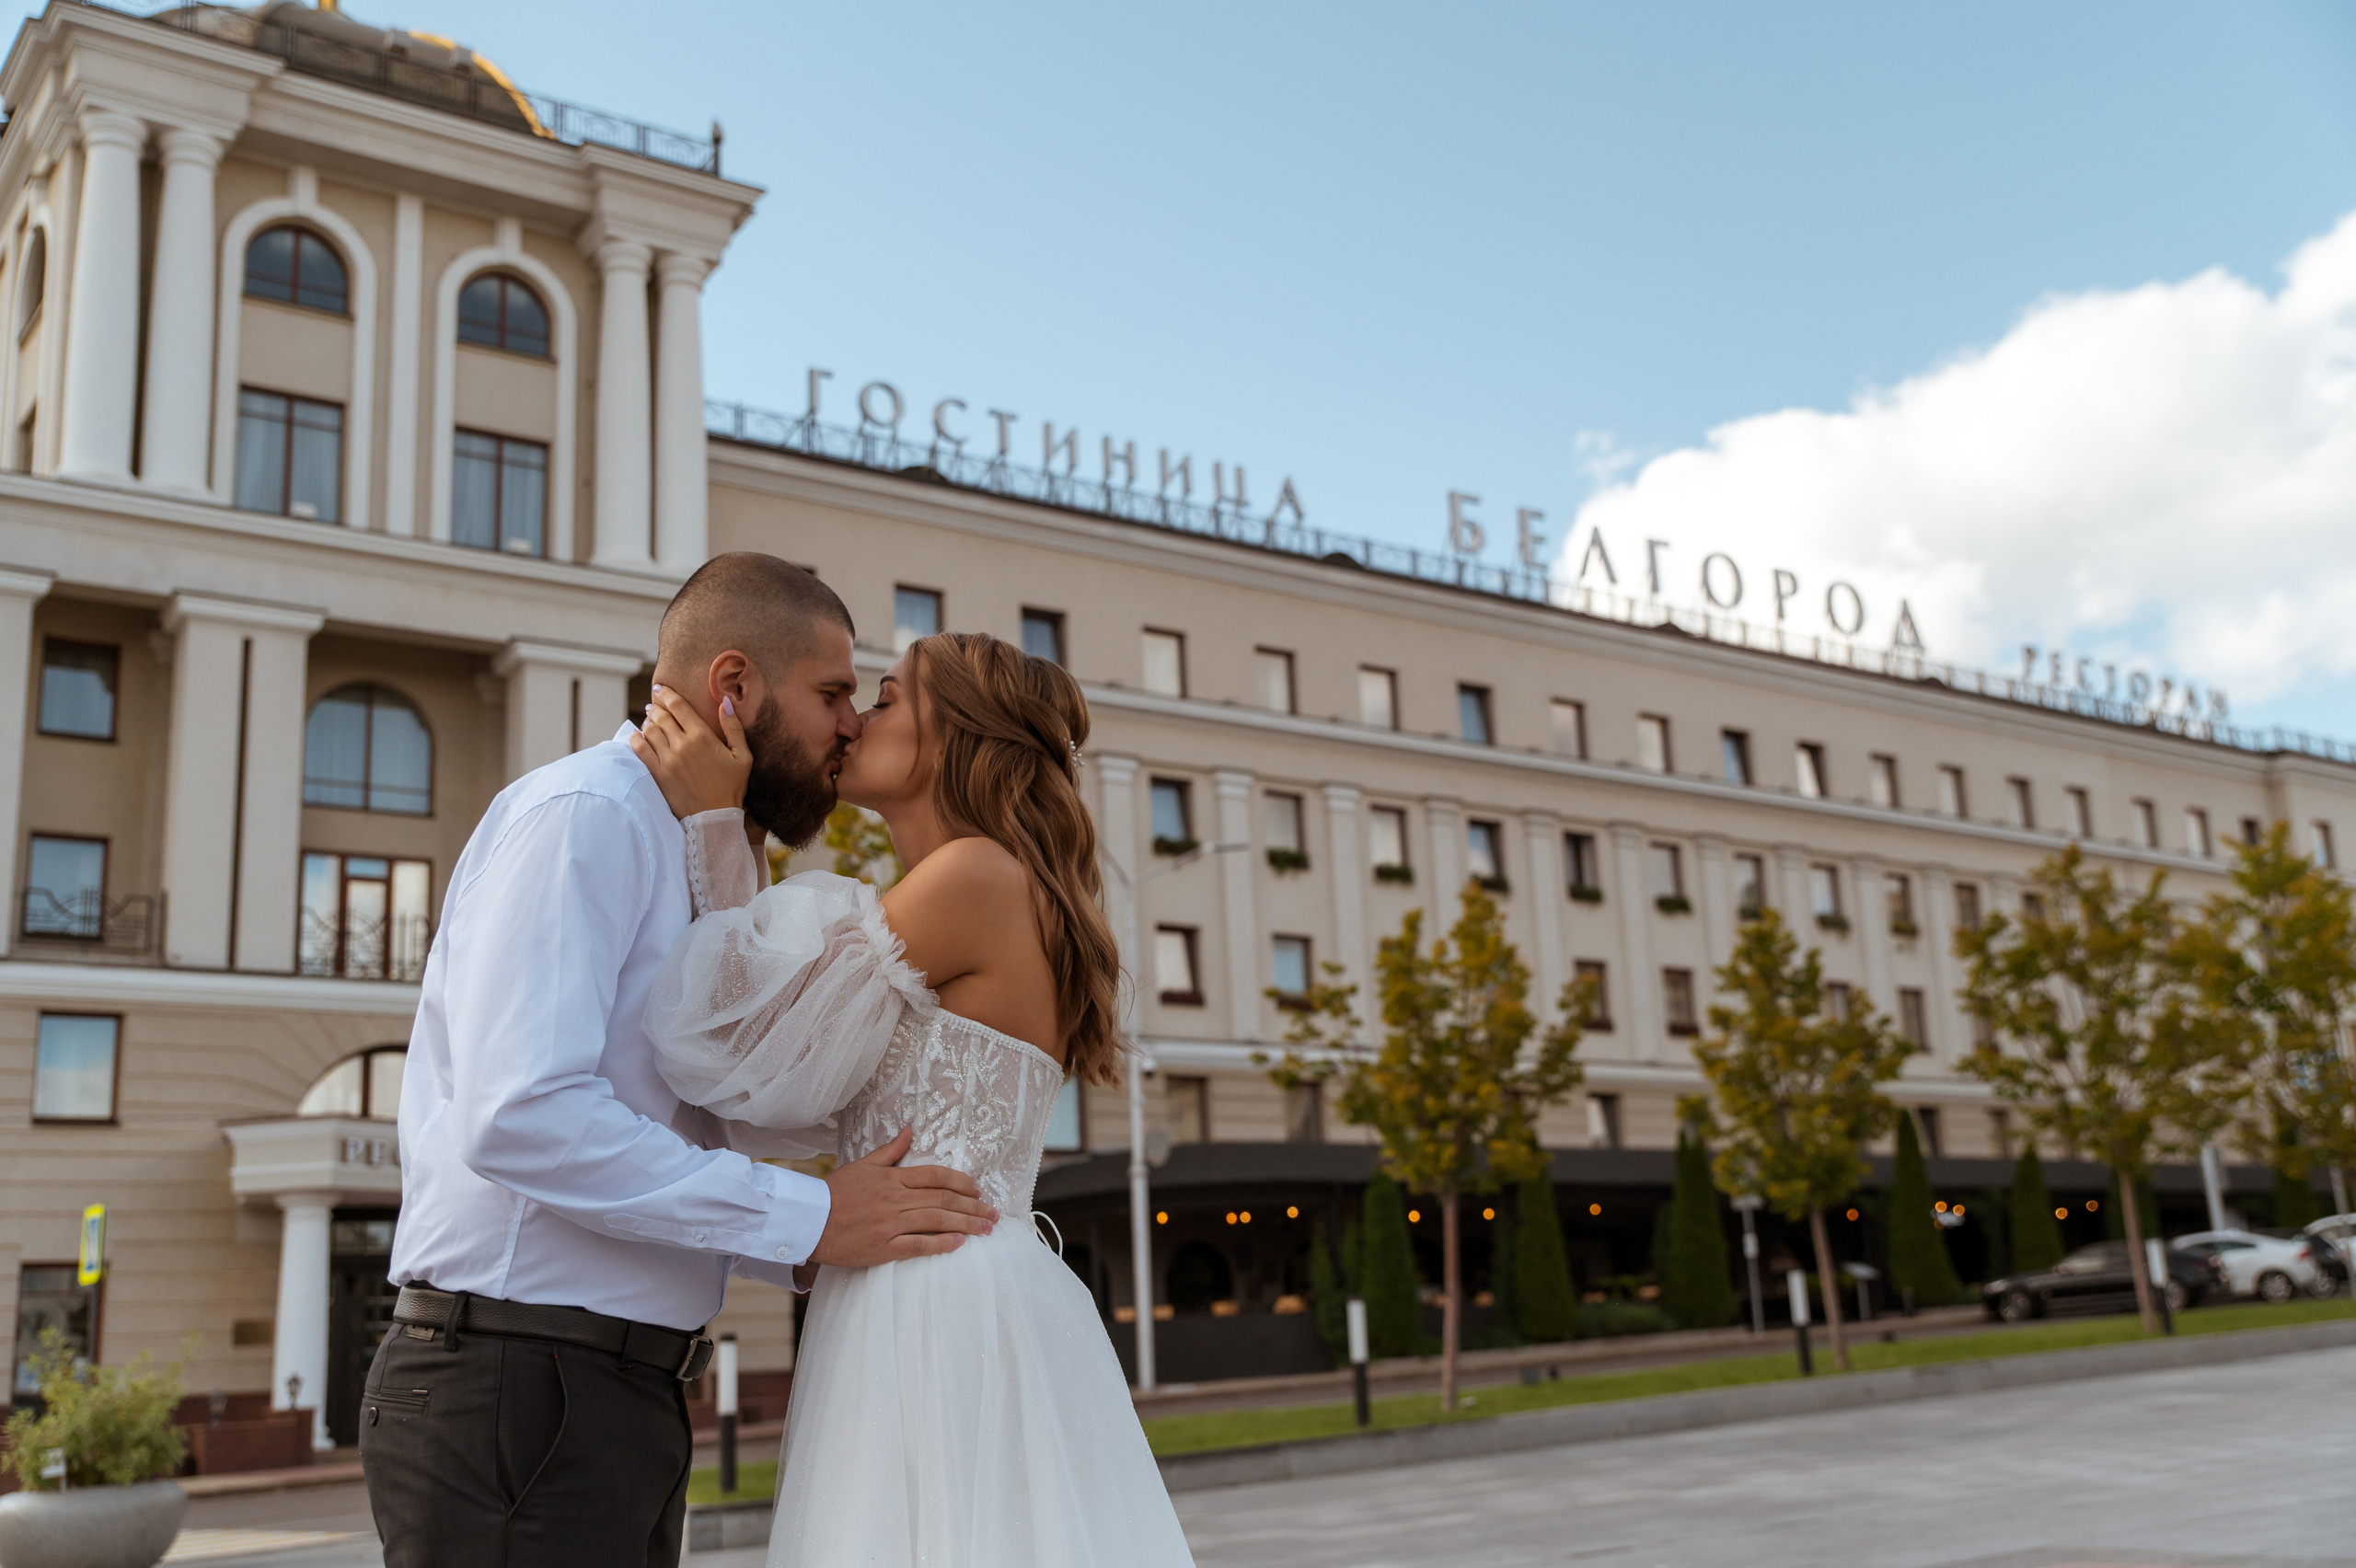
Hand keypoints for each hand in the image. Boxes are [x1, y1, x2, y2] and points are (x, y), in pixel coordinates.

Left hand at [629, 685, 749, 818]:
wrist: (714, 817)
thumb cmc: (732, 787)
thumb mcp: (743, 756)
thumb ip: (734, 727)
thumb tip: (726, 701)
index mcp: (703, 737)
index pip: (679, 706)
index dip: (667, 694)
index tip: (661, 688)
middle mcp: (682, 745)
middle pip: (661, 716)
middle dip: (656, 707)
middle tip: (654, 706)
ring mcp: (667, 760)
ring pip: (649, 730)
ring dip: (647, 721)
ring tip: (649, 720)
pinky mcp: (657, 774)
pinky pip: (640, 750)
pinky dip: (636, 739)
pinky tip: (637, 736)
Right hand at [810, 1128, 997, 1266]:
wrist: (807, 1220)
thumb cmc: (834, 1192)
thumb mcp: (863, 1165)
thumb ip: (890, 1150)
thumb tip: (909, 1131)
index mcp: (892, 1178)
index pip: (936, 1176)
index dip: (962, 1183)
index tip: (979, 1191)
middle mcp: (895, 1199)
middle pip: (943, 1199)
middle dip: (973, 1207)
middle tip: (994, 1214)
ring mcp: (890, 1224)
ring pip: (936, 1221)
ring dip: (966, 1225)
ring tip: (986, 1229)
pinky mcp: (882, 1247)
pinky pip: (917, 1245)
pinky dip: (940, 1244)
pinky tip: (958, 1244)